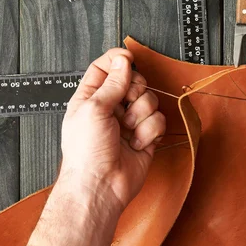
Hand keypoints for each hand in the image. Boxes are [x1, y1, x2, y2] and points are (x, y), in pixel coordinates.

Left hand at [59, 48, 165, 209]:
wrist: (100, 187)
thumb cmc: (86, 153)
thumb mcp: (94, 109)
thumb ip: (112, 82)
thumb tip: (122, 60)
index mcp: (91, 97)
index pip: (106, 67)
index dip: (118, 60)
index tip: (128, 59)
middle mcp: (111, 108)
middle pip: (134, 82)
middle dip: (135, 92)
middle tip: (125, 104)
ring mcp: (129, 122)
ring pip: (150, 101)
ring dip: (141, 116)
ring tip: (127, 131)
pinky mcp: (145, 136)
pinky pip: (159, 121)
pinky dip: (149, 132)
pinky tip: (136, 143)